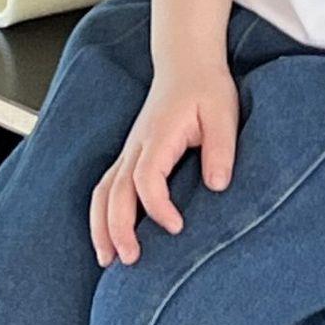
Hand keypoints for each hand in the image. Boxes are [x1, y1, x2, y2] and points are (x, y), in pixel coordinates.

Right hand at [89, 59, 239, 266]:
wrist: (187, 64)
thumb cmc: (206, 88)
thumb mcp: (223, 113)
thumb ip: (221, 149)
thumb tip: (218, 186)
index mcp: (159, 135)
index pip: (146, 178)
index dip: (157, 207)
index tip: (177, 227)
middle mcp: (136, 146)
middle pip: (115, 192)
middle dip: (118, 229)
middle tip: (131, 260)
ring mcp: (128, 150)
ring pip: (102, 193)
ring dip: (101, 227)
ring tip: (108, 260)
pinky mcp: (129, 155)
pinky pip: (105, 187)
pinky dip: (101, 215)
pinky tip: (108, 237)